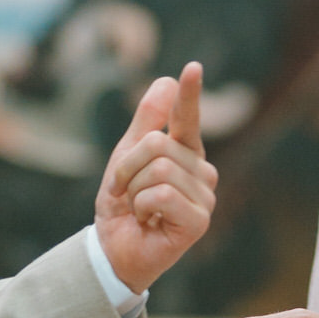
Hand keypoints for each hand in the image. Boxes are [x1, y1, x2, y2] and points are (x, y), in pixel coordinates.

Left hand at [94, 61, 217, 293]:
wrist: (114, 250)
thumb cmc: (123, 205)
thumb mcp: (126, 157)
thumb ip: (145, 122)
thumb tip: (166, 81)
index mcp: (185, 153)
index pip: (187, 117)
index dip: (189, 94)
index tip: (192, 68)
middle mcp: (201, 172)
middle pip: (158, 144)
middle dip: (128, 167)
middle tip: (126, 193)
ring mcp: (204, 198)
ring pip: (159, 169)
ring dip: (134, 190)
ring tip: (138, 209)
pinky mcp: (199, 221)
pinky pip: (163, 194)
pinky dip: (143, 207)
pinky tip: (148, 222)